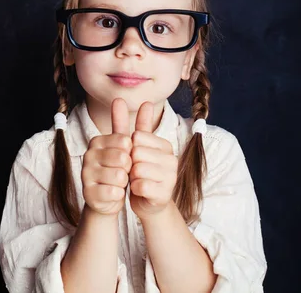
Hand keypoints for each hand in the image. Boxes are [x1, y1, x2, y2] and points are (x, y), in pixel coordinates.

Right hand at [81, 98, 132, 215]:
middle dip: (129, 168)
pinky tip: (113, 193)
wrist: (107, 198)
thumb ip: (138, 126)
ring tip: (118, 183)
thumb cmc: (120, 169)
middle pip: (122, 158)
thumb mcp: (129, 148)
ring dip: (124, 182)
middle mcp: (88, 154)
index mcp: (97, 140)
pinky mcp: (88, 192)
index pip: (124, 141)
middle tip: (123, 172)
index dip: (132, 153)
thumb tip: (147, 102)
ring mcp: (85, 173)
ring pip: (119, 176)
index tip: (127, 158)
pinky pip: (113, 192)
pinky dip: (118, 194)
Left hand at [129, 101, 177, 219]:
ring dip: (131, 176)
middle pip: (137, 152)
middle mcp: (172, 158)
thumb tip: (128, 100)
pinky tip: (139, 190)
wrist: (147, 201)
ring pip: (138, 169)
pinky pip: (140, 186)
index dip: (128, 148)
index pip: (137, 137)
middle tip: (133, 170)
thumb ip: (131, 124)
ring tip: (136, 179)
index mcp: (165, 145)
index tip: (132, 156)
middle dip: (129, 163)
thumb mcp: (135, 147)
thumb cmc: (140, 172)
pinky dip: (135, 189)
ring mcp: (171, 176)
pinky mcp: (165, 194)